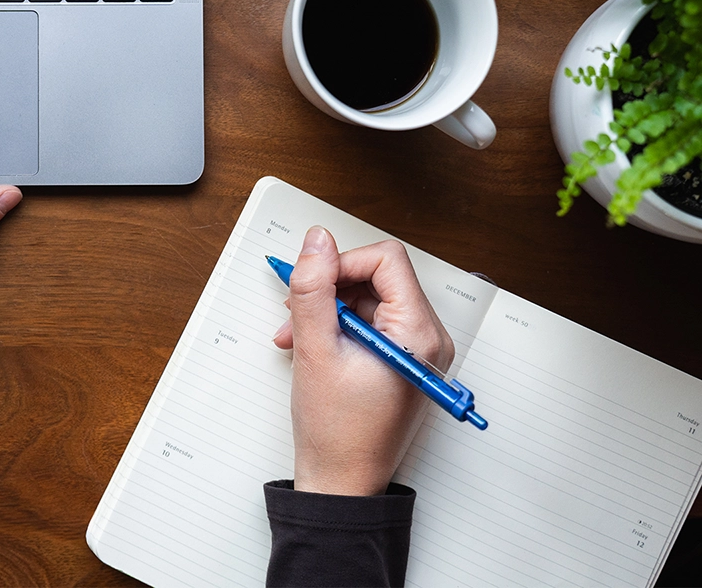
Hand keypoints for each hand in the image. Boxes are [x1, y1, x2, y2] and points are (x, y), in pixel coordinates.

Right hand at [272, 226, 453, 495]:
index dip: (342, 264)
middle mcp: (428, 339)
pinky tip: (311, 347)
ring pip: (370, 300)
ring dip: (329, 309)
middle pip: (378, 278)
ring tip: (297, 336)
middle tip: (296, 312)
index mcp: (418, 333)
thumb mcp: (315, 349)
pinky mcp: (404, 362)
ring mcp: (418, 352)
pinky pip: (371, 324)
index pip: (386, 260)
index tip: (312, 285)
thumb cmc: (337, 432)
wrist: (342, 483)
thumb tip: (317, 241)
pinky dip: (338, 328)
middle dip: (331, 289)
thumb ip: (314, 289)